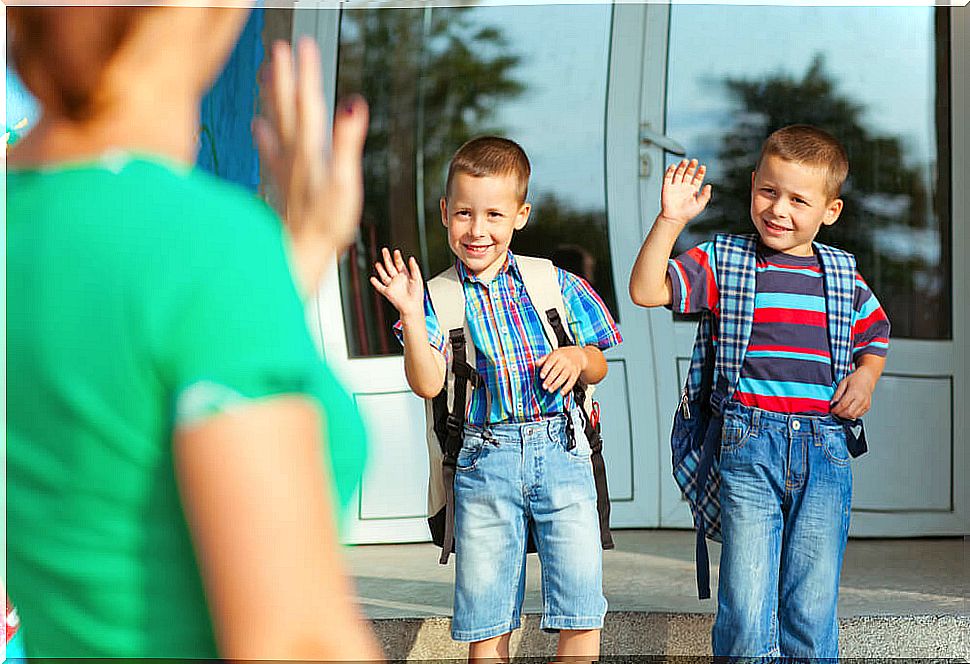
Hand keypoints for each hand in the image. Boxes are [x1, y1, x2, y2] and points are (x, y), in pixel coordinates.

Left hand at [253, 38, 368, 290]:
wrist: (298, 254)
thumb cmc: (325, 225)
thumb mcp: (345, 182)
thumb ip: (347, 142)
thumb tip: (354, 104)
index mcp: (310, 150)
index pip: (309, 102)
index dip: (306, 72)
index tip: (304, 44)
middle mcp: (293, 154)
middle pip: (287, 107)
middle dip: (284, 76)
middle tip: (278, 47)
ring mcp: (285, 168)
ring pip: (275, 122)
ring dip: (270, 96)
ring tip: (264, 72)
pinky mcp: (282, 184)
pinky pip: (269, 150)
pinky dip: (263, 134)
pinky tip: (257, 124)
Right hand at [369, 248, 424, 317]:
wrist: (412, 307)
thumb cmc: (417, 295)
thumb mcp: (418, 279)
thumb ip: (414, 268)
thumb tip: (412, 258)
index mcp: (406, 276)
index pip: (400, 264)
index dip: (397, 257)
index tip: (396, 251)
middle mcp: (398, 280)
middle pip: (391, 267)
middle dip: (387, 258)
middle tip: (384, 251)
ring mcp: (392, 285)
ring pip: (384, 275)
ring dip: (381, 269)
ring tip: (378, 263)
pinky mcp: (388, 292)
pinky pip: (380, 286)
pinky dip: (376, 283)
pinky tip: (372, 278)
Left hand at [536, 347, 587, 396]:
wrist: (578, 355)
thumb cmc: (563, 356)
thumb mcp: (553, 354)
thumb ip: (544, 359)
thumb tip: (536, 364)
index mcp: (557, 355)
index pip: (550, 362)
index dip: (546, 369)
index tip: (541, 376)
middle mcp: (565, 361)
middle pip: (557, 371)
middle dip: (550, 379)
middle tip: (544, 386)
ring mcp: (571, 368)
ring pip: (563, 377)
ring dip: (556, 384)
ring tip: (550, 390)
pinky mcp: (575, 374)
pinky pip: (571, 382)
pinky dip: (566, 388)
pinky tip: (561, 393)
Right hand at [659, 158, 711, 226]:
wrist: (674, 218)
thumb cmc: (687, 214)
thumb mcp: (700, 205)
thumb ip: (706, 195)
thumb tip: (709, 186)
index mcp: (692, 191)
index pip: (697, 179)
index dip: (700, 173)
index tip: (702, 167)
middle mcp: (684, 187)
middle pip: (688, 174)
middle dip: (691, 167)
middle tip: (694, 161)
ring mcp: (675, 187)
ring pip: (679, 173)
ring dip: (682, 167)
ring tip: (685, 161)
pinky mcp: (667, 187)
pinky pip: (668, 177)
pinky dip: (670, 171)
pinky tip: (674, 166)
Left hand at [831, 366, 877, 418]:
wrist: (867, 378)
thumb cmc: (856, 379)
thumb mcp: (843, 383)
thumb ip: (837, 394)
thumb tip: (832, 403)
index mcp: (854, 392)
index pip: (843, 405)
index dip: (836, 409)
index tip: (832, 410)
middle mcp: (861, 399)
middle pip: (849, 412)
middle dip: (840, 414)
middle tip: (836, 412)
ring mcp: (865, 404)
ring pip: (854, 416)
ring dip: (845, 416)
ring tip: (841, 412)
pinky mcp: (867, 407)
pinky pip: (858, 415)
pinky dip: (852, 415)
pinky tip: (848, 411)